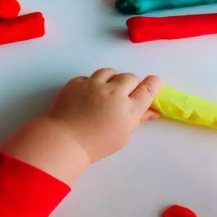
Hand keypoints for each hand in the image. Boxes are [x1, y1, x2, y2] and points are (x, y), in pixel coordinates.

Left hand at [45, 68, 161, 161]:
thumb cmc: (96, 144)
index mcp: (128, 109)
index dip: (152, 84)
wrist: (64, 140)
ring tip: (104, 93)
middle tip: (122, 97)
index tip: (152, 82)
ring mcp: (93, 85)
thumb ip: (138, 119)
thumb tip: (152, 111)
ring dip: (110, 80)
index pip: (147, 89)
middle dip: (129, 85)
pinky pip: (89, 77)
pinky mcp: (76, 82)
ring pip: (109, 72)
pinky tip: (86, 96)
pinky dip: (90, 84)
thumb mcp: (123, 136)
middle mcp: (113, 92)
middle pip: (130, 77)